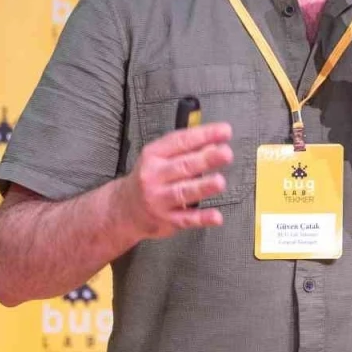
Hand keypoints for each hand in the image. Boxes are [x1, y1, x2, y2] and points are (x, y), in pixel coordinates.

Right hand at [115, 123, 233, 238]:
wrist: (124, 209)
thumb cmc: (149, 177)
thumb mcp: (160, 157)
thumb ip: (185, 150)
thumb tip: (213, 144)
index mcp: (154, 155)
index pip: (181, 141)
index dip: (204, 135)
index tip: (225, 131)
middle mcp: (154, 176)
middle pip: (183, 166)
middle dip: (206, 159)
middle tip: (226, 153)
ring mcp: (159, 199)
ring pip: (183, 192)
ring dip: (203, 187)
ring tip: (220, 182)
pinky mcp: (166, 220)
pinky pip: (186, 219)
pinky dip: (202, 218)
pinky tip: (216, 216)